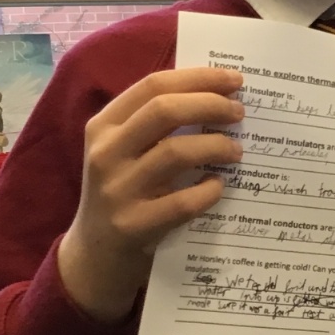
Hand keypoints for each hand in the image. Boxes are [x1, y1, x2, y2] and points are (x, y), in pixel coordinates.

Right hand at [57, 67, 244, 323]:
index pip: (153, 86)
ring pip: (176, 152)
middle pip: (165, 111)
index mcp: (103, 126)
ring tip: (237, 150)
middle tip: (239, 112)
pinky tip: (219, 186)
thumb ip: (155, 123)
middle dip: (211, 105)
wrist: (95, 255)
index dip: (198, 78)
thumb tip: (217, 92)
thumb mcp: (124, 152)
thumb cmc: (123, 192)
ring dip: (216, 146)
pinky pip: (183, 202)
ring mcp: (117, 191)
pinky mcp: (134, 226)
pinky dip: (209, 190)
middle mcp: (105, 153)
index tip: (234, 80)